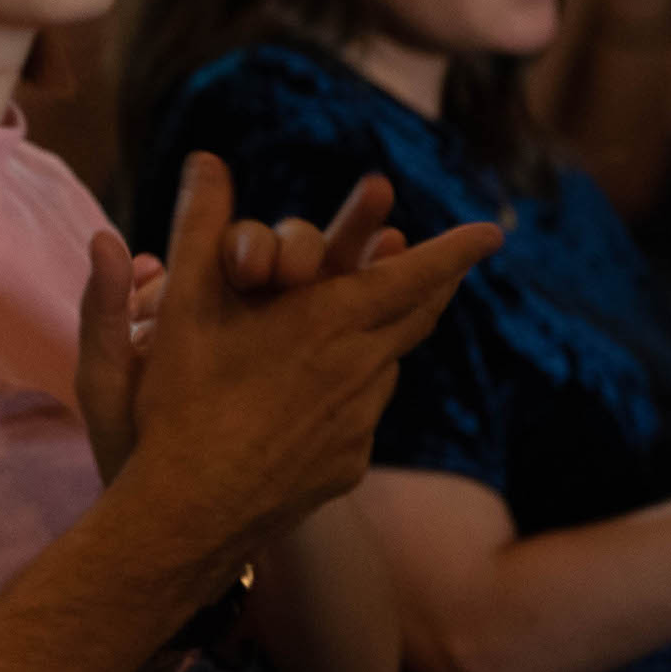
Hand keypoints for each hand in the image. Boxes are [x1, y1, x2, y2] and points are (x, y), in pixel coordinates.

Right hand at [117, 153, 499, 557]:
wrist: (188, 513)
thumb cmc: (179, 403)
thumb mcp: (180, 304)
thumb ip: (199, 227)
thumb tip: (207, 158)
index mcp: (328, 321)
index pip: (412, 276)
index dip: (454, 252)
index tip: (491, 233)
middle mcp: (358, 370)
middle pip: (415, 320)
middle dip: (436, 287)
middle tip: (453, 270)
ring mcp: (357, 424)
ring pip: (387, 369)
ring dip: (388, 344)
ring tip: (381, 330)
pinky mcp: (346, 467)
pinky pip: (361, 419)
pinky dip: (354, 396)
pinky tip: (324, 403)